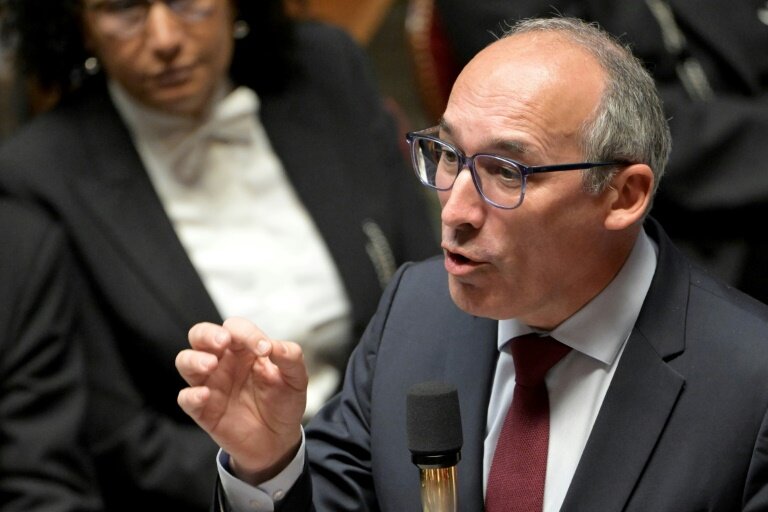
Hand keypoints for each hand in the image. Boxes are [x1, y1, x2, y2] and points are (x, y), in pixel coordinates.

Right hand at [176, 317, 306, 483]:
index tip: (264, 349)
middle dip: (207, 334)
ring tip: (210, 365)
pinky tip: (205, 395)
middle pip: (200, 335)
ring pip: (185, 361)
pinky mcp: (203, 409)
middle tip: (223, 341)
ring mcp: (210, 384)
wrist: (279, 440)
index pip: (235, 328)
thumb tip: (275, 345)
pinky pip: (186, 398)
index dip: (246, 333)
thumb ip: (291, 357)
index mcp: (244, 349)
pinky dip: (191, 395)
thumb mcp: (296, 379)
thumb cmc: (283, 403)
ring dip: (194, 359)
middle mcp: (223, 362)